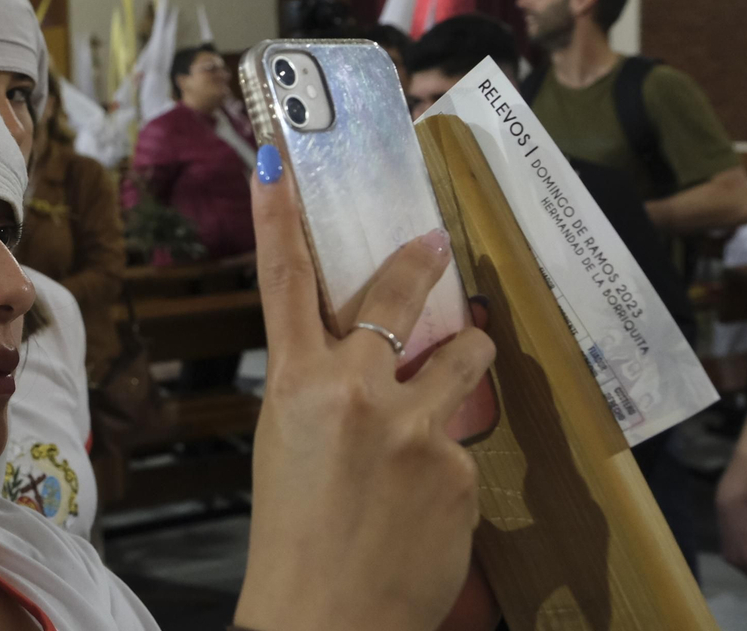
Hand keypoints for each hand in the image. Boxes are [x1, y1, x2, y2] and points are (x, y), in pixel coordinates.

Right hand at [234, 152, 496, 630]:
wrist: (326, 620)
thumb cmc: (291, 536)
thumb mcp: (287, 446)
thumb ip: (325, 395)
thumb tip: (370, 366)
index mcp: (297, 387)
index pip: (286, 284)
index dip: (278, 219)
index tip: (279, 162)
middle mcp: (356, 393)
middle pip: (396, 300)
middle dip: (420, 264)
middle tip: (436, 244)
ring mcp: (416, 429)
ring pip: (465, 362)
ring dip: (468, 357)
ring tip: (467, 365)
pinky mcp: (460, 469)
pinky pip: (465, 446)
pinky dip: (450, 465)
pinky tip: (425, 506)